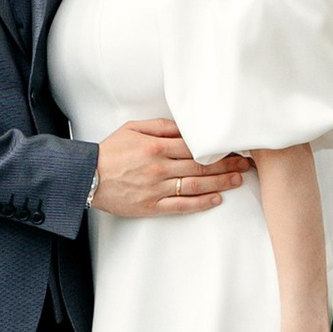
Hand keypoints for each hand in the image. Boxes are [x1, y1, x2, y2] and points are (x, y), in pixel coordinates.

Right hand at [91, 121, 250, 219]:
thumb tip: (185, 127)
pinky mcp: (152, 205)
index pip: (195, 147)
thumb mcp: (132, 128)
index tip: (233, 147)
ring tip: (237, 180)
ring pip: (196, 186)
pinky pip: (182, 205)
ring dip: (220, 183)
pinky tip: (216, 199)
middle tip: (245, 164)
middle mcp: (160, 168)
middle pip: (201, 167)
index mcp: (156, 146)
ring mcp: (157, 188)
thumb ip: (160, 126)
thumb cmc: (110, 151)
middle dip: (226, 165)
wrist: (87, 177)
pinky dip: (201, 203)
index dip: (217, 148)